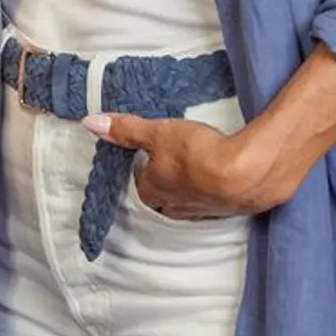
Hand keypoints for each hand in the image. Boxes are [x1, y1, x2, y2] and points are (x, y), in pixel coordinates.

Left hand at [84, 45, 335, 221]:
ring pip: (190, 202)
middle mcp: (175, 208)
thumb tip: (89, 123)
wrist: (246, 173)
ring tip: (198, 167)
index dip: (145, 169)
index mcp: (154, 192)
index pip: (142, 185)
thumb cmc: (195, 153)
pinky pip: (215, 201)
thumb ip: (126, 129)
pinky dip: (216, 190)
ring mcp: (204, 212)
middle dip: (168, 183)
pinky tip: (223, 175)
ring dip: (192, 188)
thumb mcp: (157, 133)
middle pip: (165, 198)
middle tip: (174, 161)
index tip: (151, 155)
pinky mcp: (229, 209)